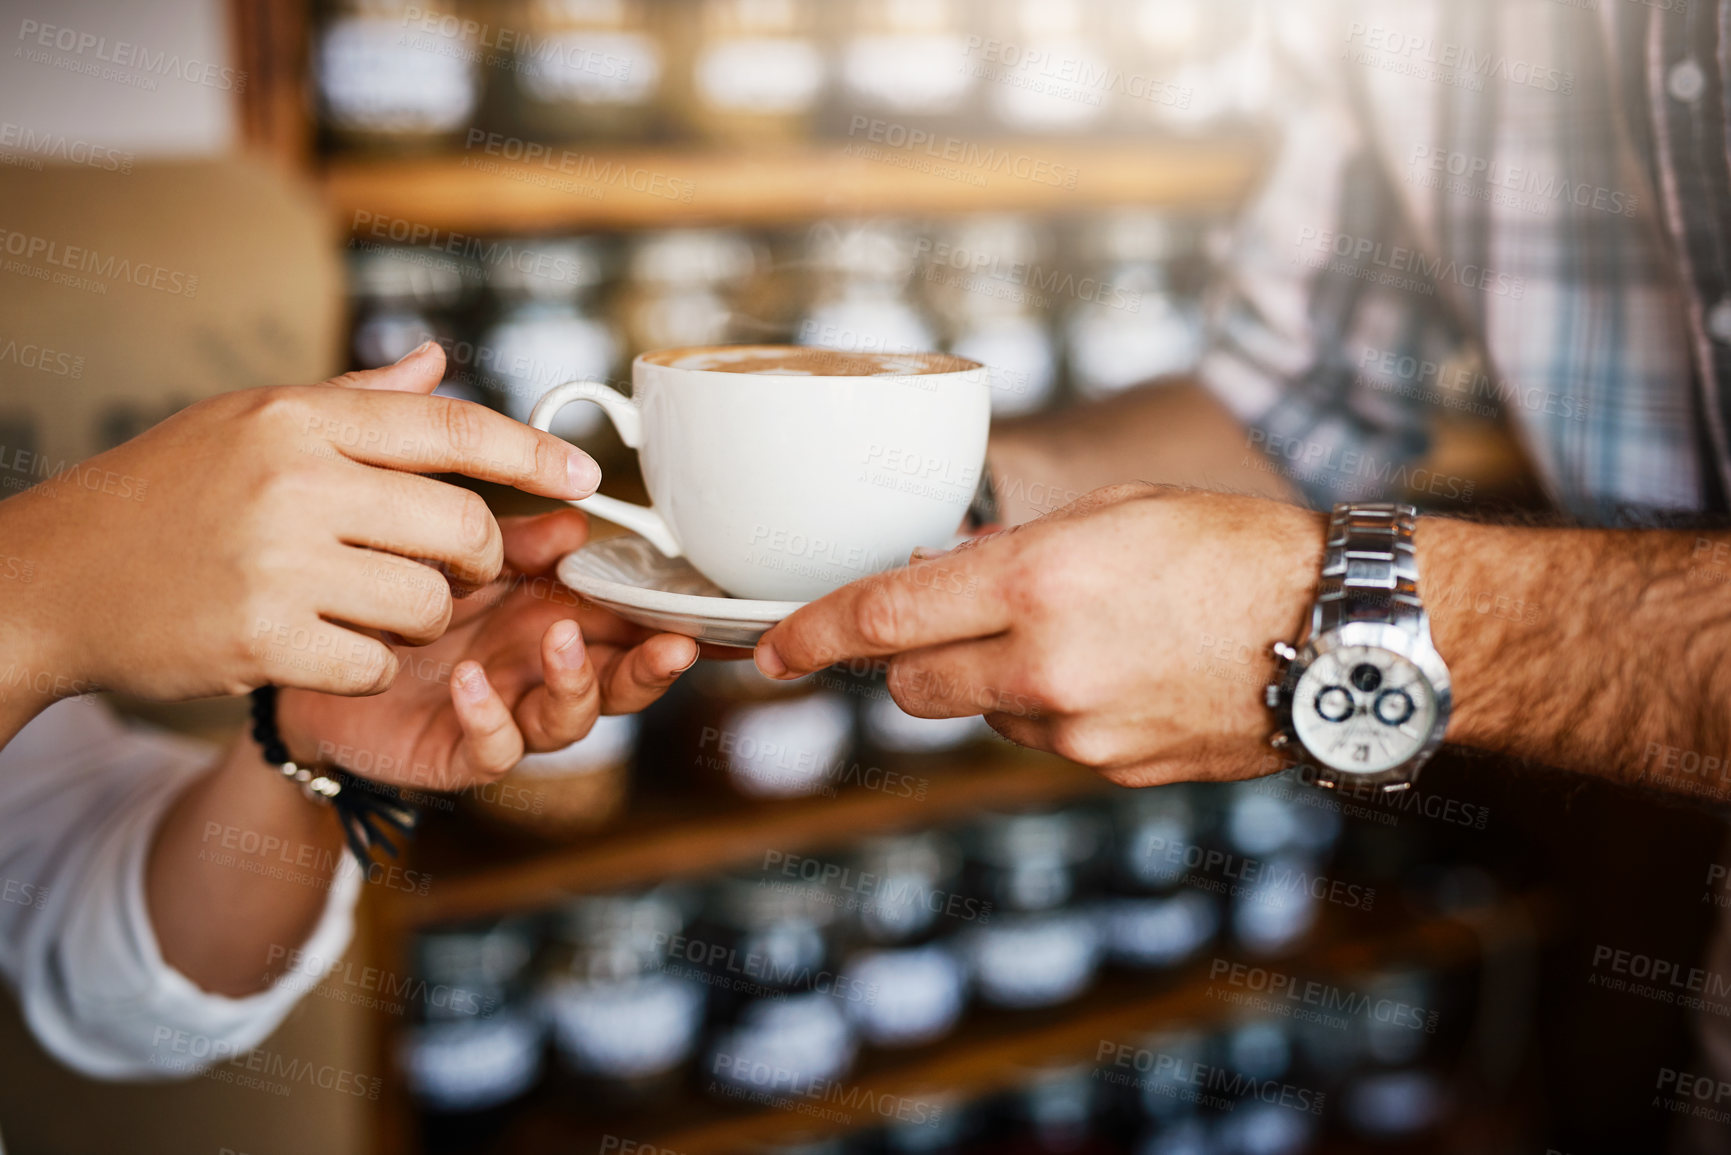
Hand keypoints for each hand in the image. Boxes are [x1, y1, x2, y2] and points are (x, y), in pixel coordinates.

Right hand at [0, 343, 602, 718]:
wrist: (54, 577)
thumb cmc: (163, 494)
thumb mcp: (248, 422)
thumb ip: (357, 402)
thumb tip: (439, 363)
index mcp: (299, 417)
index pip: (452, 428)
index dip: (533, 453)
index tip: (585, 475)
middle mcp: (297, 479)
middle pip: (464, 526)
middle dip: (480, 559)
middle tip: (459, 568)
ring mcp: (280, 560)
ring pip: (429, 603)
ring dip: (420, 618)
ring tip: (368, 605)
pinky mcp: (264, 638)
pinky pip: (374, 663)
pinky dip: (364, 664)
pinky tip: (322, 646)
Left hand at [277, 510, 698, 792]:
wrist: (321, 651)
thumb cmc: (408, 604)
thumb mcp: (468, 560)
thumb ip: (518, 545)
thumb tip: (575, 523)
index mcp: (562, 620)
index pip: (635, 624)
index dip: (680, 622)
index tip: (718, 611)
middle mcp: (546, 674)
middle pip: (622, 681)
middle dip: (653, 667)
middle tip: (675, 646)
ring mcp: (511, 716)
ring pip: (570, 720)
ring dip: (577, 684)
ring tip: (560, 642)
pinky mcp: (460, 753)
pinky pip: (492, 749)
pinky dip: (490, 718)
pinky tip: (472, 683)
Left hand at [754, 484, 1324, 785]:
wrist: (1336, 634)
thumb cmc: (1228, 548)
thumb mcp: (1109, 515)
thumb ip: (1010, 551)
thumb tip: (936, 580)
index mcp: (1035, 581)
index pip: (883, 618)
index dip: (811, 637)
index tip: (770, 652)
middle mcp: (1043, 664)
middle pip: (912, 686)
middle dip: (909, 659)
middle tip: (950, 624)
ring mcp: (1077, 730)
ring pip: (980, 715)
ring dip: (993, 682)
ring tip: (1081, 639)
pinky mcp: (1111, 770)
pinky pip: (1045, 741)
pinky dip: (1053, 713)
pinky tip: (1120, 676)